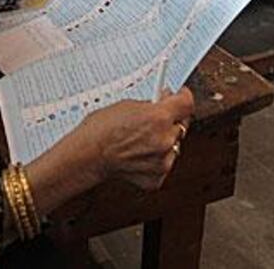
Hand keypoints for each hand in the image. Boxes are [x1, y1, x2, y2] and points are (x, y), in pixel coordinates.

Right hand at [77, 87, 194, 190]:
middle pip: (181, 125)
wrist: (87, 155)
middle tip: (154, 119)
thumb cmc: (100, 129)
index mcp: (159, 117)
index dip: (183, 97)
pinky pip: (164, 163)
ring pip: (173, 146)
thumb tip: (163, 103)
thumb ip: (151, 105)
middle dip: (169, 121)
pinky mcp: (157, 177)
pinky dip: (155, 159)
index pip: (187, 102)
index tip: (180, 96)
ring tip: (140, 140)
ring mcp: (163, 161)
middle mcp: (165, 139)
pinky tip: (138, 154)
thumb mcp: (127, 105)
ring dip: (163, 141)